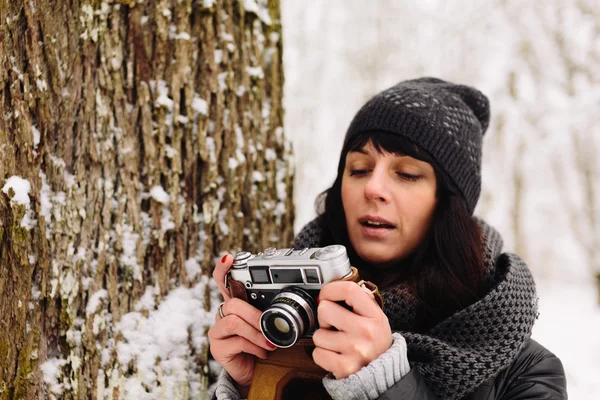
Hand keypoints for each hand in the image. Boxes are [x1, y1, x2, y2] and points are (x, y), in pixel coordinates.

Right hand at [208, 254, 275, 389]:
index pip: (223, 282)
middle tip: (269, 326)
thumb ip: (271, 311)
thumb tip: (290, 301)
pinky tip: (262, 352)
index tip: (228, 258)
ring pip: (233, 322)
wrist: (255, 373)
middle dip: (254, 315)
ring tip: (268, 343)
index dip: (223, 269)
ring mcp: (217, 331)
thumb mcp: (268, 324)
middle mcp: (222, 315)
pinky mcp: (217, 348)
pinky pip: (236, 341)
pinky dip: (254, 346)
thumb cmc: (262, 344)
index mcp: (235, 305)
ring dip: (256, 333)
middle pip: (232, 304)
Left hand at [312, 281, 392, 379]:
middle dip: (325, 318)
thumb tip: (333, 289)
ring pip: (318, 334)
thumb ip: (360, 302)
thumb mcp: (376, 319)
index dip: (331, 289)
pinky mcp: (344, 367)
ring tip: (338, 344)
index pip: (349, 290)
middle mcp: (366, 331)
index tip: (326, 295)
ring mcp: (355, 350)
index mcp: (375, 316)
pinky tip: (336, 356)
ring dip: (324, 339)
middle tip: (336, 326)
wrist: (382, 376)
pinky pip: (317, 353)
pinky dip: (323, 356)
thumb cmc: (374, 344)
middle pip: (325, 310)